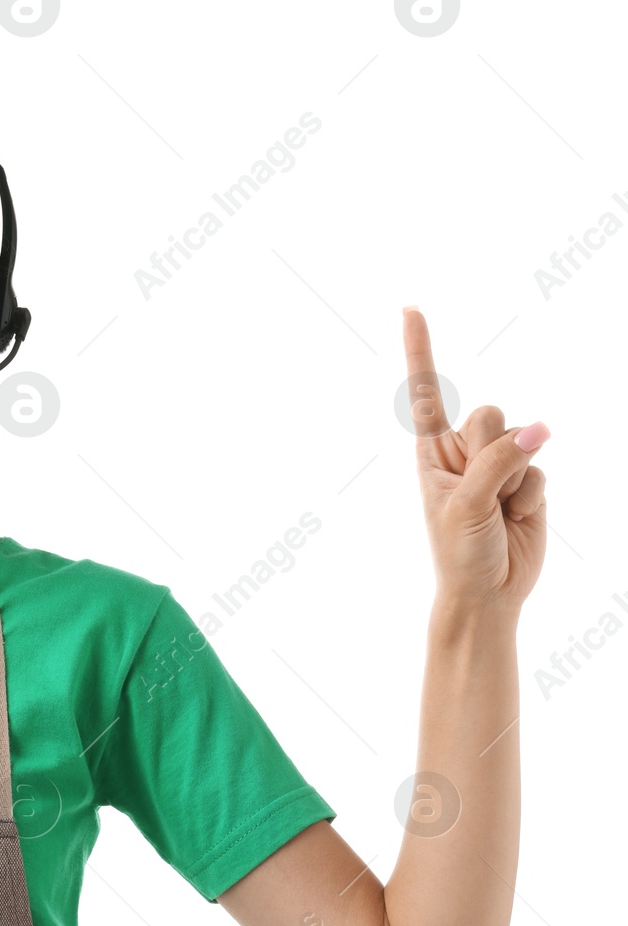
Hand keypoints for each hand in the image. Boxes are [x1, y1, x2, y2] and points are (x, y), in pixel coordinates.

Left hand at [403, 307, 549, 619]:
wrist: (488, 592)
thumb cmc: (460, 551)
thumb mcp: (467, 504)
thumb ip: (500, 462)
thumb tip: (540, 428)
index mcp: (432, 453)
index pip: (426, 392)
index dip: (419, 349)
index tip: (410, 307)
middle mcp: (463, 452)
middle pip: (489, 414)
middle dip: (492, 450)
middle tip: (480, 492)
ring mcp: (498, 464)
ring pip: (522, 439)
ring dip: (514, 479)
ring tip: (497, 510)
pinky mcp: (527, 481)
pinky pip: (540, 470)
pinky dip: (531, 497)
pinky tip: (516, 518)